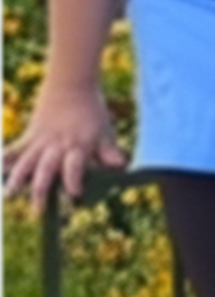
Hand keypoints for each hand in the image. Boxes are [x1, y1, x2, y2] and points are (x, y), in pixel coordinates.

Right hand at [2, 88, 126, 215]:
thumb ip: (109, 151)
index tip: (75, 194)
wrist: (71, 86)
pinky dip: (6, 158)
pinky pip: (15, 149)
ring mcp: (41, 141)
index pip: (75, 166)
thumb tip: (121, 166)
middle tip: (37, 210)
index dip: (74, 180)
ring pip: (26, 162)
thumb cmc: (92, 113)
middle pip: (46, 169)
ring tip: (10, 196)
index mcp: (78, 146)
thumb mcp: (104, 131)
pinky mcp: (29, 137)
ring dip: (18, 179)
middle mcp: (57, 146)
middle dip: (41, 190)